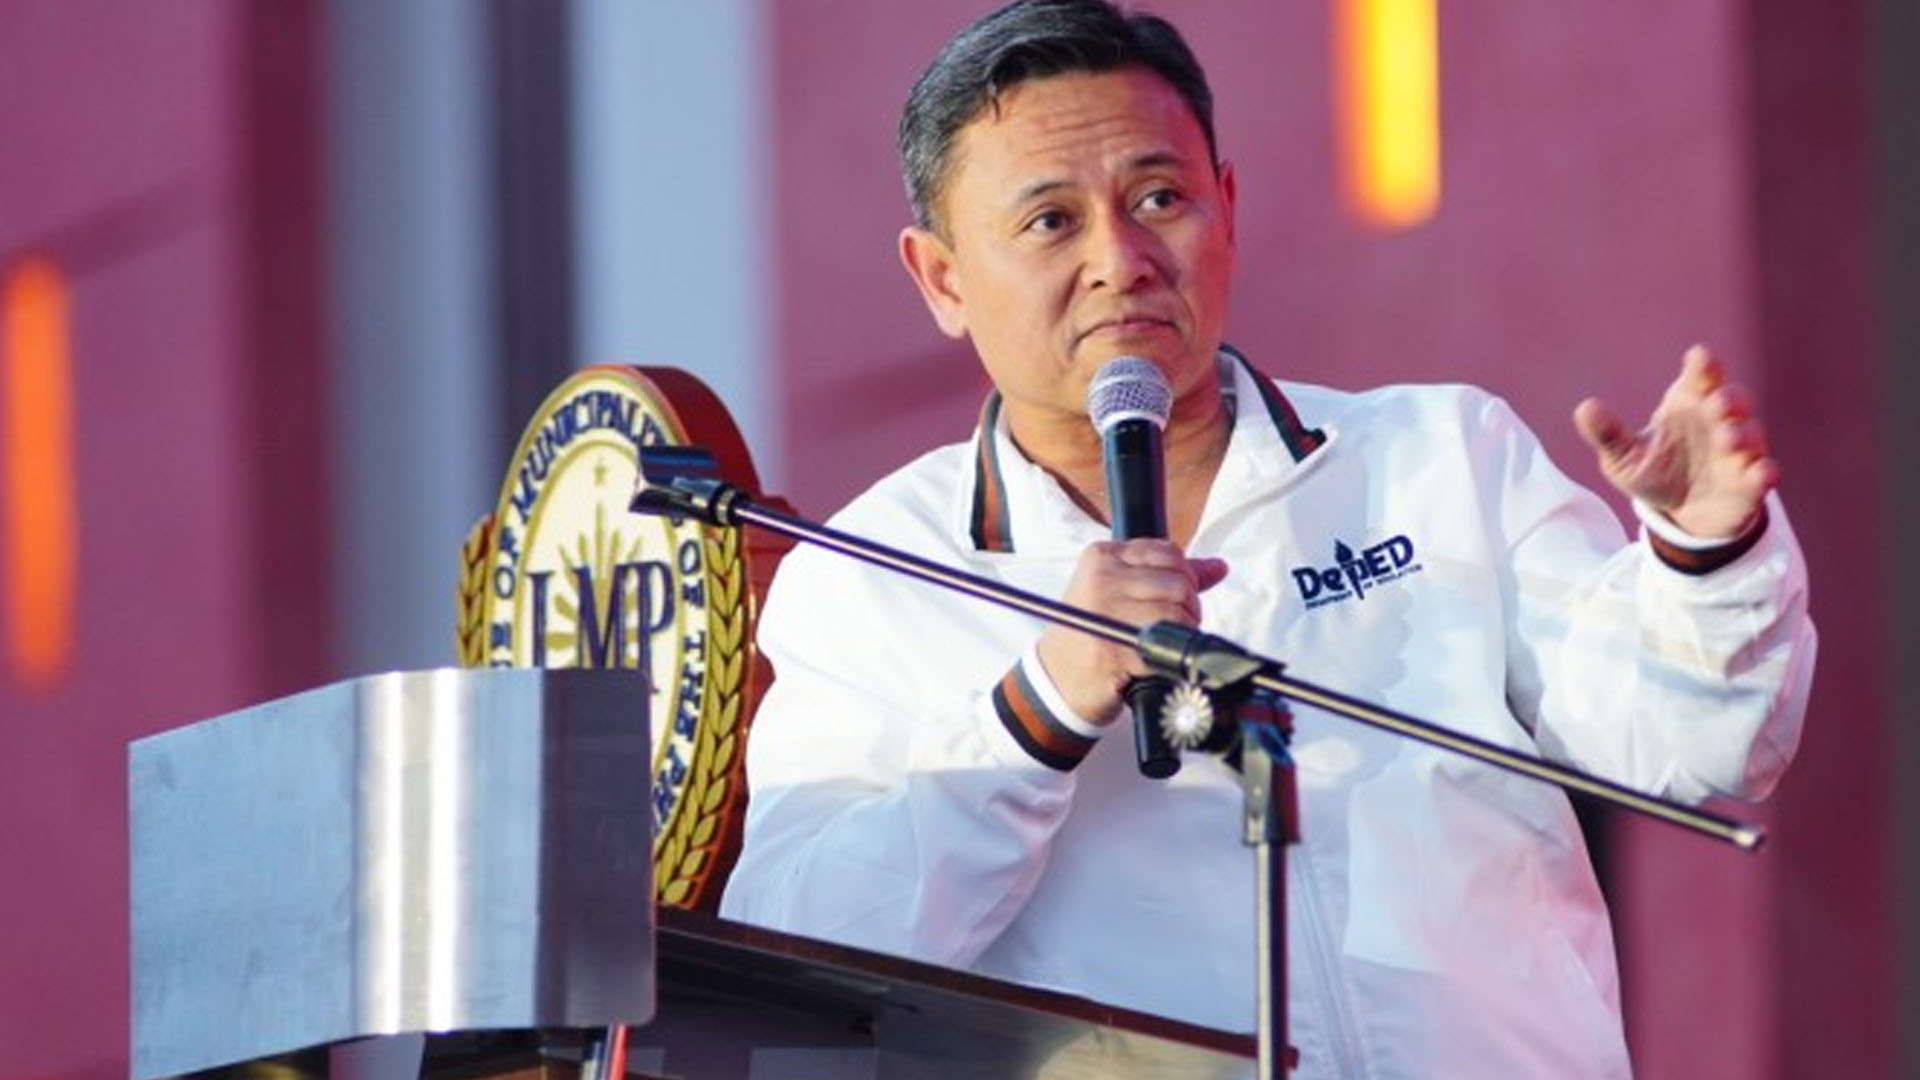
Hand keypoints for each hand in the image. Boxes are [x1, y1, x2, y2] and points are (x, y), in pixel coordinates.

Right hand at [1035, 539, 1229, 724]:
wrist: (1056, 679)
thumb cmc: (1091, 632)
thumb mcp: (1118, 591)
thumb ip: (1168, 575)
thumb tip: (1217, 567)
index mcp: (1102, 557)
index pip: (1169, 552)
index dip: (1184, 577)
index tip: (1172, 598)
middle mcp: (1102, 579)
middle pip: (1179, 583)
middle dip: (1187, 608)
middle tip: (1169, 626)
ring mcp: (1107, 613)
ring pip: (1178, 613)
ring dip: (1181, 634)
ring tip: (1160, 643)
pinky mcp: (1116, 649)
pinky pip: (1167, 646)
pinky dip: (1168, 659)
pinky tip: (1150, 661)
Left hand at [1573, 344, 1778, 538]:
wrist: (1682, 513)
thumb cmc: (1655, 471)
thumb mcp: (1624, 458)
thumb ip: (1609, 434)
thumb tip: (1585, 409)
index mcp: (1688, 404)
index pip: (1701, 376)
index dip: (1704, 366)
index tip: (1701, 357)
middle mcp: (1720, 421)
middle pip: (1732, 401)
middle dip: (1728, 400)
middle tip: (1717, 403)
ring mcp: (1740, 451)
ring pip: (1750, 435)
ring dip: (1742, 435)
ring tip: (1728, 440)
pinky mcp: (1750, 482)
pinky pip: (1763, 473)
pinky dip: (1764, 472)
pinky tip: (1762, 473)